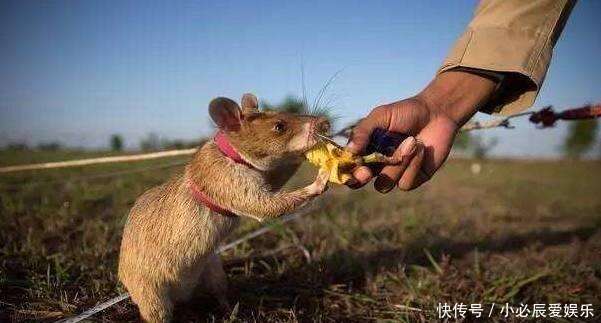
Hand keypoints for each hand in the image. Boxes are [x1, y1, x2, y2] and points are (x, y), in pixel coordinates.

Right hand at [346, 70, 497, 191]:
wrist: (437, 113)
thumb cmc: (406, 112)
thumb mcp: (380, 116)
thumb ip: (363, 132)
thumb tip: (349, 151)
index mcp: (365, 150)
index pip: (349, 166)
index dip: (347, 171)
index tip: (352, 167)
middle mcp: (377, 165)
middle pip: (359, 183)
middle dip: (361, 178)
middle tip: (366, 172)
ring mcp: (395, 174)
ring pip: (384, 184)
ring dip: (396, 165)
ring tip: (411, 141)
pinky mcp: (414, 179)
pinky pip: (405, 184)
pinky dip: (413, 165)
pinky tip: (421, 148)